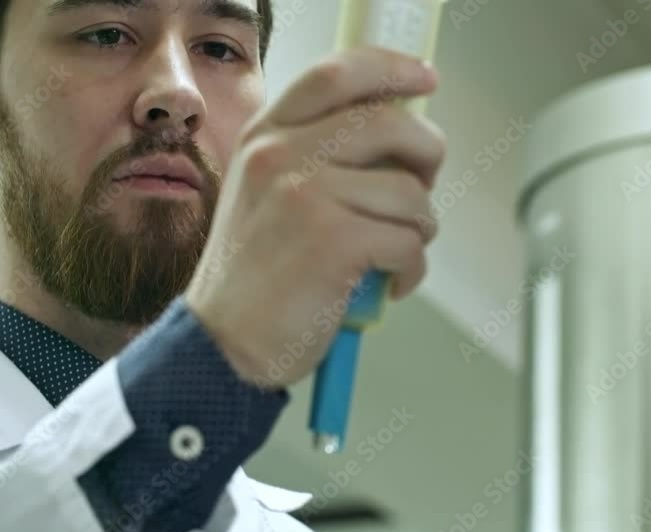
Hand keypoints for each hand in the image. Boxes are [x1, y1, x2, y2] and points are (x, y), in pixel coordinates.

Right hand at [184, 46, 445, 390]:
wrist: (222, 343)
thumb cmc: (255, 274)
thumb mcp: (268, 192)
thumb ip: (317, 154)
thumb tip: (400, 134)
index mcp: (266, 135)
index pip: (336, 73)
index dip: (391, 68)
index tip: (425, 80)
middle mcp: (280, 153)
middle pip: (390, 123)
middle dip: (428, 154)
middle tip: (424, 185)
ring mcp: (305, 194)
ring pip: (410, 193)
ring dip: (419, 229)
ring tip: (394, 253)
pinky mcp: (332, 241)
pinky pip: (409, 242)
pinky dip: (412, 269)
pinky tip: (389, 282)